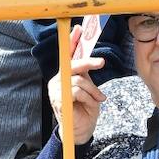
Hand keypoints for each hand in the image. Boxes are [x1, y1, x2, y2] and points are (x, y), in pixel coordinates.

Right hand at [47, 25, 105, 144]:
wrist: (81, 130)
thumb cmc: (86, 108)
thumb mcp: (89, 89)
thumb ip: (87, 75)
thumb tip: (96, 61)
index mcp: (66, 75)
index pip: (68, 55)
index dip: (73, 41)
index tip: (78, 28)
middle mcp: (58, 80)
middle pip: (73, 64)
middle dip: (88, 62)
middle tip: (101, 63)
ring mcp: (57, 90)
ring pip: (79, 80)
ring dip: (93, 91)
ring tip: (98, 100)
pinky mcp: (59, 99)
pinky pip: (78, 91)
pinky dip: (89, 98)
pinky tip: (91, 104)